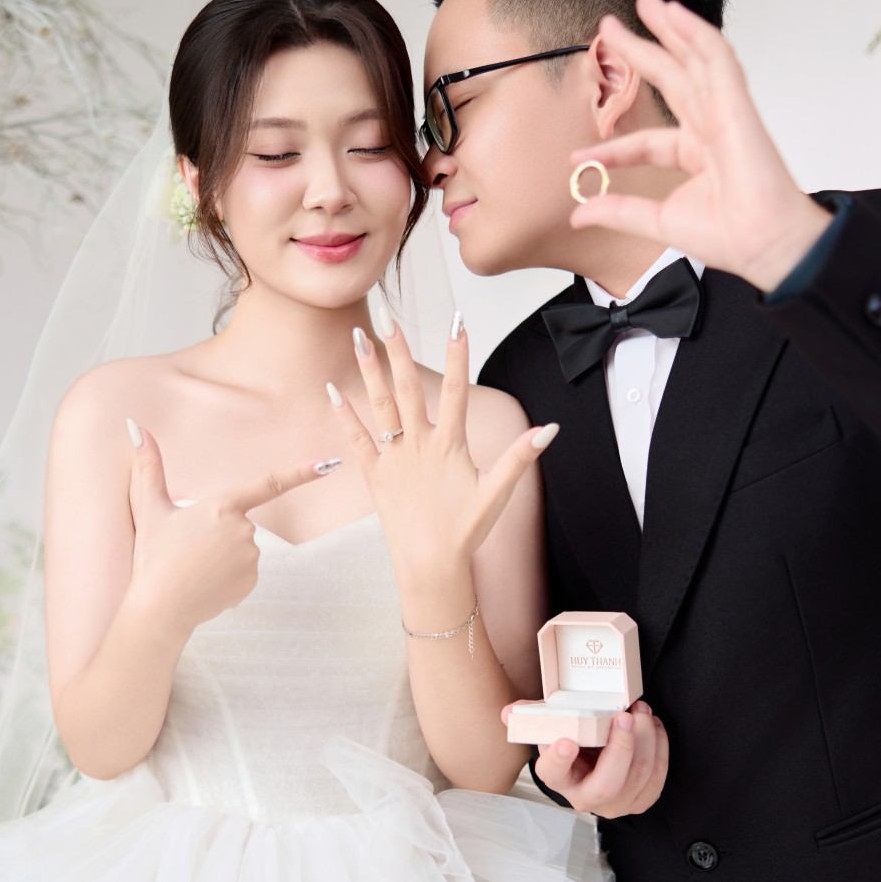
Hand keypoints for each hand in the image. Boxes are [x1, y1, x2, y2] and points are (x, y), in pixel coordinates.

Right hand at [126, 423, 329, 633]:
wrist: (159, 609)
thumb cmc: (153, 556)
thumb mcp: (150, 508)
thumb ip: (149, 466)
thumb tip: (135, 426)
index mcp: (222, 506)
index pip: (270, 484)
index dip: (302, 473)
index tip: (329, 464)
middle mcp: (244, 530)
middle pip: (239, 522)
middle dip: (217, 532)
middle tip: (188, 550)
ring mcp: (251, 558)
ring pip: (242, 547)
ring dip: (221, 555)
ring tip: (194, 567)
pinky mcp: (252, 581)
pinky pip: (244, 570)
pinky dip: (227, 575)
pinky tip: (206, 583)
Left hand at [327, 314, 557, 589]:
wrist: (430, 564)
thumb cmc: (464, 530)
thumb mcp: (497, 492)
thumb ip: (521, 456)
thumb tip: (549, 429)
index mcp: (450, 445)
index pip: (457, 389)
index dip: (459, 354)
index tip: (457, 321)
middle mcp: (419, 445)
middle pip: (408, 388)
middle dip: (399, 350)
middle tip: (388, 316)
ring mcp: (394, 458)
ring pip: (380, 405)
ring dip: (369, 370)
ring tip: (358, 337)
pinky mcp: (375, 475)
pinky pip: (356, 439)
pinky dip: (344, 415)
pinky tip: (332, 390)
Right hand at [502, 697, 668, 816]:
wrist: (596, 761)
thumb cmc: (576, 741)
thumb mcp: (553, 729)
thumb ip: (534, 717)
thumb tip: (508, 713)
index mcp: (559, 779)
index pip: (552, 774)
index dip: (559, 759)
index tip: (566, 741)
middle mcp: (585, 798)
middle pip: (607, 784)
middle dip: (621, 748)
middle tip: (625, 715)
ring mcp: (615, 804)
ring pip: (638, 776)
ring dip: (646, 739)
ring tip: (642, 711)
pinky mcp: (640, 800)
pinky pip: (657, 778)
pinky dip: (659, 747)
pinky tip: (653, 727)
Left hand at [568, 0, 831, 294]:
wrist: (762, 242)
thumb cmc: (730, 235)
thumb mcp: (658, 222)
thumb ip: (618, 211)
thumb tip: (579, 213)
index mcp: (695, 156)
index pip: (646, 142)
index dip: (612, 148)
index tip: (579, 158)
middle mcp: (709, 128)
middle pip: (671, 78)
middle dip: (642, 49)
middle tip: (611, 26)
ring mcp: (723, 112)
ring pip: (693, 58)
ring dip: (670, 28)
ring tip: (646, 1)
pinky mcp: (736, 103)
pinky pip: (716, 57)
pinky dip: (696, 32)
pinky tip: (675, 13)